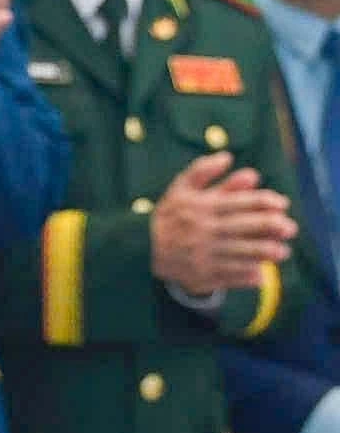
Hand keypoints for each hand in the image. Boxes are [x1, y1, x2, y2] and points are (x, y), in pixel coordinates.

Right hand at [150, 152, 295, 295]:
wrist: (142, 248)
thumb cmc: (170, 216)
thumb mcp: (180, 189)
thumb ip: (203, 171)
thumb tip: (228, 157)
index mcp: (200, 207)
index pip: (239, 202)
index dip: (264, 202)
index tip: (282, 204)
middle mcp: (204, 230)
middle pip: (245, 227)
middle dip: (271, 227)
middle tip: (290, 228)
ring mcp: (203, 254)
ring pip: (242, 253)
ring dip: (265, 253)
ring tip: (282, 251)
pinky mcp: (202, 274)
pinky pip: (230, 276)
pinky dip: (247, 275)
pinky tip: (260, 273)